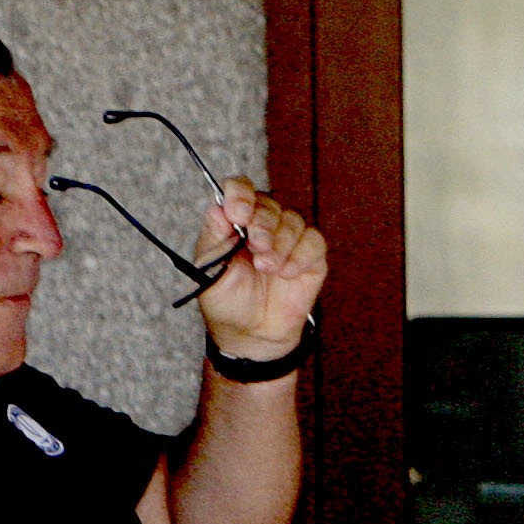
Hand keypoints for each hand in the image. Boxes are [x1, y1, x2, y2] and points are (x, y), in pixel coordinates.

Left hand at [195, 176, 328, 359]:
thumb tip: (218, 206)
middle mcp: (263, 225)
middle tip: (256, 248)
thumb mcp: (209, 268)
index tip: (238, 214)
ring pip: (293, 221)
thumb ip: (214, 235)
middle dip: (263, 224)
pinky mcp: (311, 258)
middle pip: (270, 204)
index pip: (241, 189)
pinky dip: (300, 256)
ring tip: (267, 268)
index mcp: (236, 222)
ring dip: (281, 243)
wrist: (251, 334)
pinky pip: (314, 242)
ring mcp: (289, 240)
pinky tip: (286, 274)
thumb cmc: (227, 301)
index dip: (241, 195)